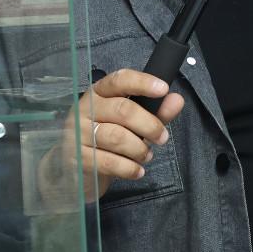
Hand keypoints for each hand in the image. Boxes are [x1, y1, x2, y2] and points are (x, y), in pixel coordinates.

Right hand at [36, 70, 184, 204]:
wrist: (75, 168)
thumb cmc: (107, 138)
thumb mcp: (133, 122)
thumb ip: (155, 111)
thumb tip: (176, 100)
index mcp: (99, 94)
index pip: (119, 80)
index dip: (142, 83)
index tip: (164, 89)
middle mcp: (85, 109)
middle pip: (122, 110)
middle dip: (150, 125)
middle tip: (163, 138)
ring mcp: (78, 133)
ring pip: (116, 137)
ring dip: (140, 149)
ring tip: (146, 155)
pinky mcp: (78, 157)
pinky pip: (109, 162)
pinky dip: (129, 168)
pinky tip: (137, 170)